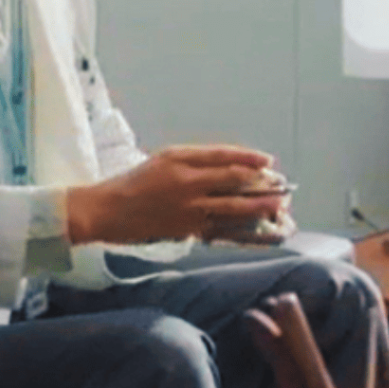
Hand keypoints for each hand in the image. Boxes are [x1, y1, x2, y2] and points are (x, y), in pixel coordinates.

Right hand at [67, 145, 285, 244]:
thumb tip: (233, 165)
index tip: (269, 162)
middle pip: (233, 181)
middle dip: (262, 184)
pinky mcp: (186, 230)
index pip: (223, 156)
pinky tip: (258, 230)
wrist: (105, 211)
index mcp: (180, 160)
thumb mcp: (165, 159)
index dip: (249, 159)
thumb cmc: (135, 182)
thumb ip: (198, 160)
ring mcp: (187, 209)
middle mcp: (186, 183)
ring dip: (259, 208)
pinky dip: (242, 229)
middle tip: (283, 187)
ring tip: (280, 208)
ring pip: (232, 208)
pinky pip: (220, 229)